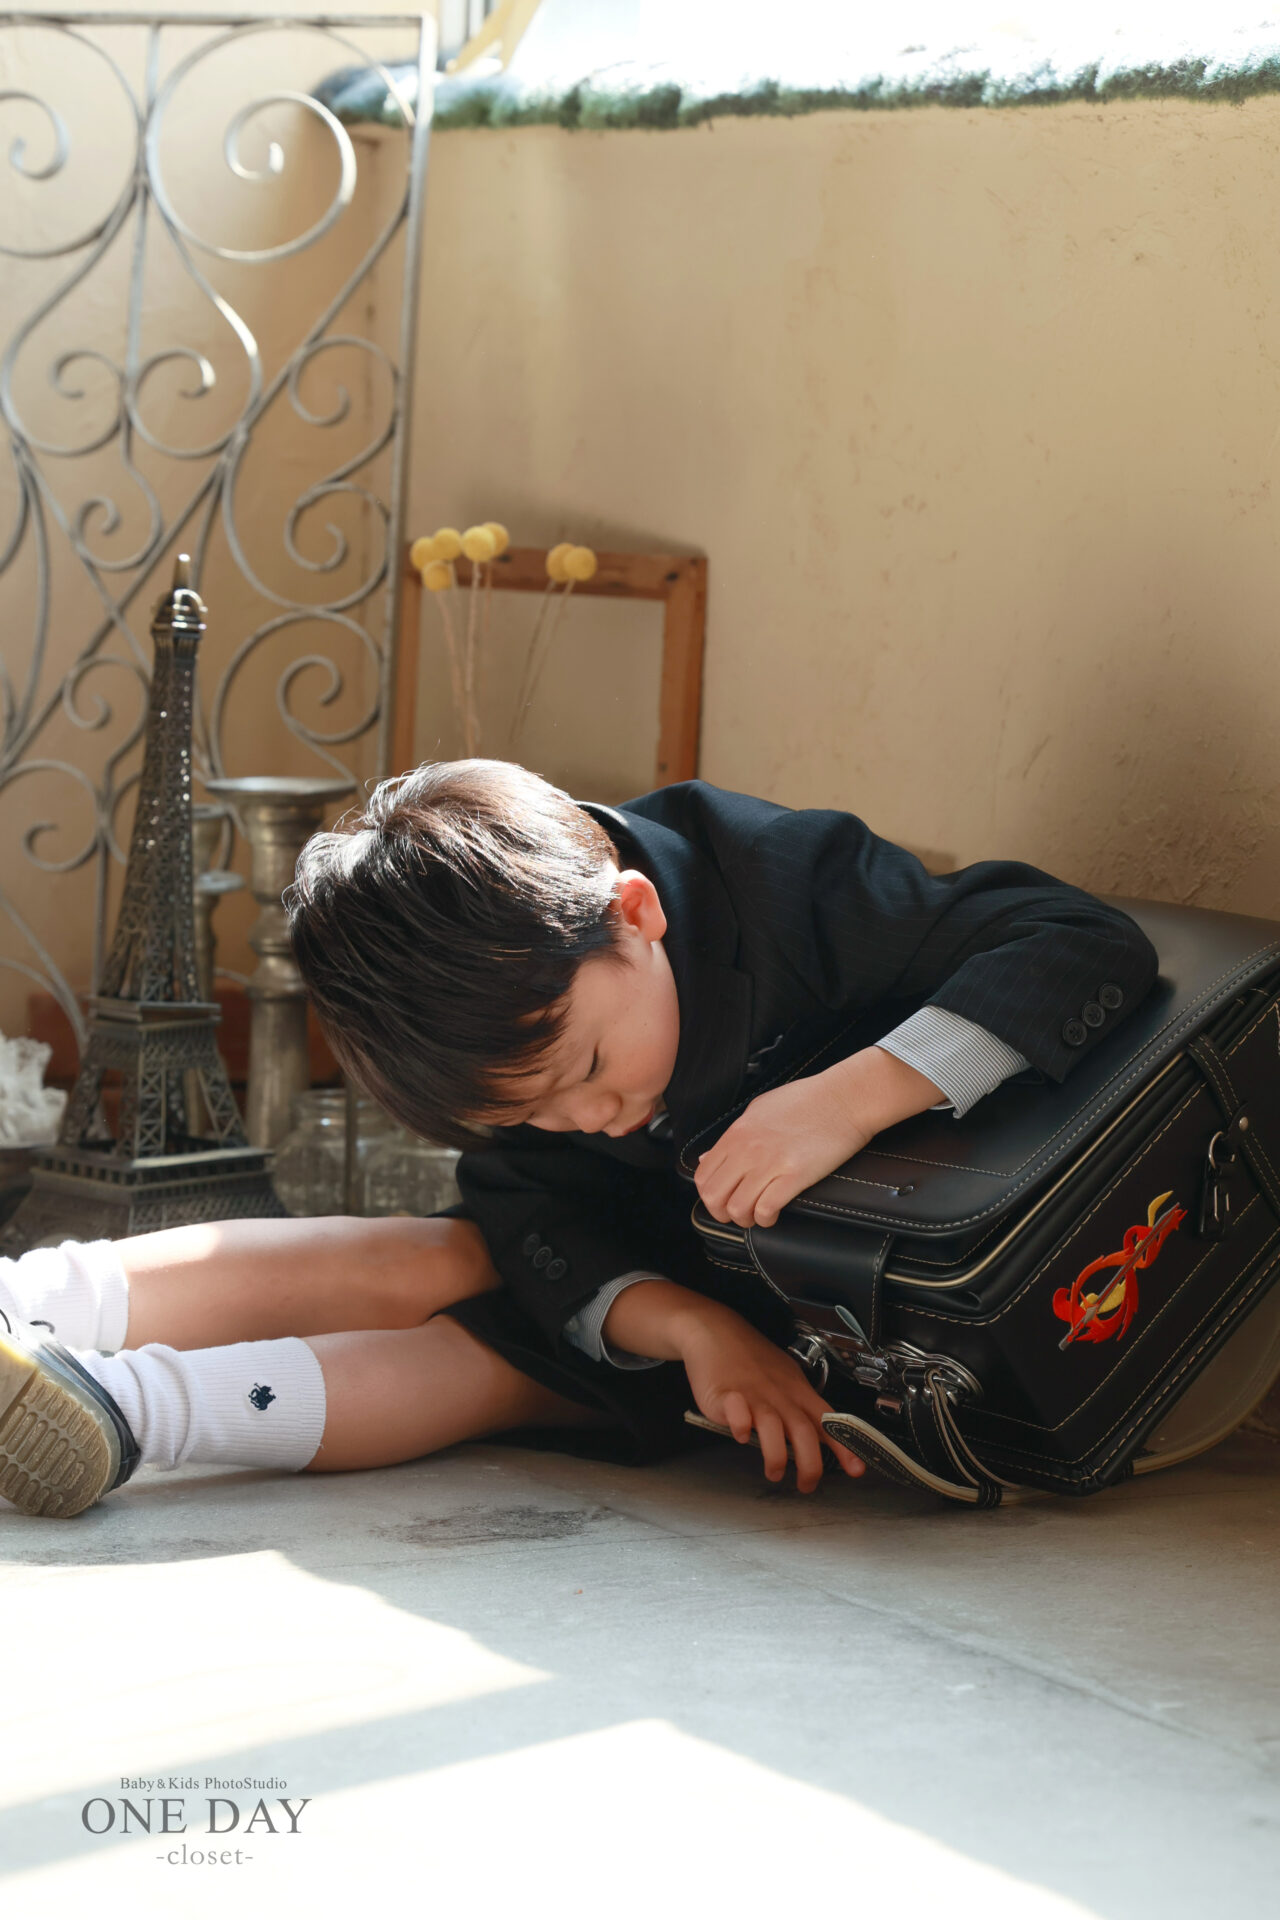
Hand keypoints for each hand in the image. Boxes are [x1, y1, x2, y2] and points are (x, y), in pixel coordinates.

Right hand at [678, 1300, 864, 1492]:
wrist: (716, 1331)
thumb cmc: (749, 1356)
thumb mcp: (786, 1377)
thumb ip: (798, 1406)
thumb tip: (815, 1435)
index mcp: (797, 1392)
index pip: (829, 1421)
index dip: (845, 1446)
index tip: (857, 1469)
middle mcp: (779, 1395)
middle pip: (804, 1431)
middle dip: (811, 1464)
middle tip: (808, 1484)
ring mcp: (754, 1394)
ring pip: (773, 1426)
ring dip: (776, 1455)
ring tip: (774, 1472)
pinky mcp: (727, 1394)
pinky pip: (737, 1411)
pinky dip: (740, 1427)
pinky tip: (740, 1436)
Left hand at [695, 1075, 871, 1229]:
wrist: (845, 1098)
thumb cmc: (808, 1100)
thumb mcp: (759, 1109)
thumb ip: (733, 1135)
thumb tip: (708, 1157)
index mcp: (737, 1133)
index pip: (702, 1175)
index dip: (709, 1196)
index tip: (723, 1199)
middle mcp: (747, 1149)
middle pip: (713, 1197)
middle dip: (723, 1213)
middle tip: (739, 1213)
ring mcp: (769, 1162)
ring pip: (737, 1208)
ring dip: (746, 1218)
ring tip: (758, 1214)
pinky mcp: (794, 1175)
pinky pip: (766, 1209)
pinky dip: (766, 1218)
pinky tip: (774, 1213)